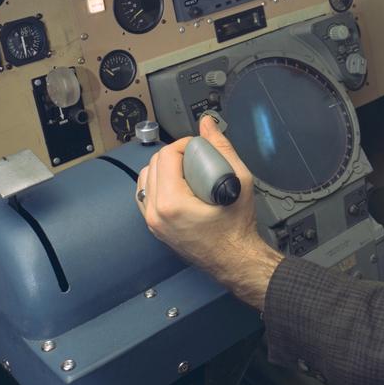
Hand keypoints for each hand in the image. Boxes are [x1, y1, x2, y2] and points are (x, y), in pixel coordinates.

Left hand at [136, 115, 282, 309]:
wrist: (235, 259)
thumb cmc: (237, 229)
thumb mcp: (238, 181)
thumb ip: (222, 148)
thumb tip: (208, 125)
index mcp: (171, 203)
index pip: (166, 156)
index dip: (184, 143)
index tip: (199, 146)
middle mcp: (155, 213)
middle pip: (153, 164)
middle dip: (174, 154)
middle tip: (196, 157)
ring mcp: (152, 222)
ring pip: (145, 178)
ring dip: (163, 168)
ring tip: (186, 170)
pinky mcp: (154, 227)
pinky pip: (145, 195)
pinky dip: (158, 184)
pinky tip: (176, 184)